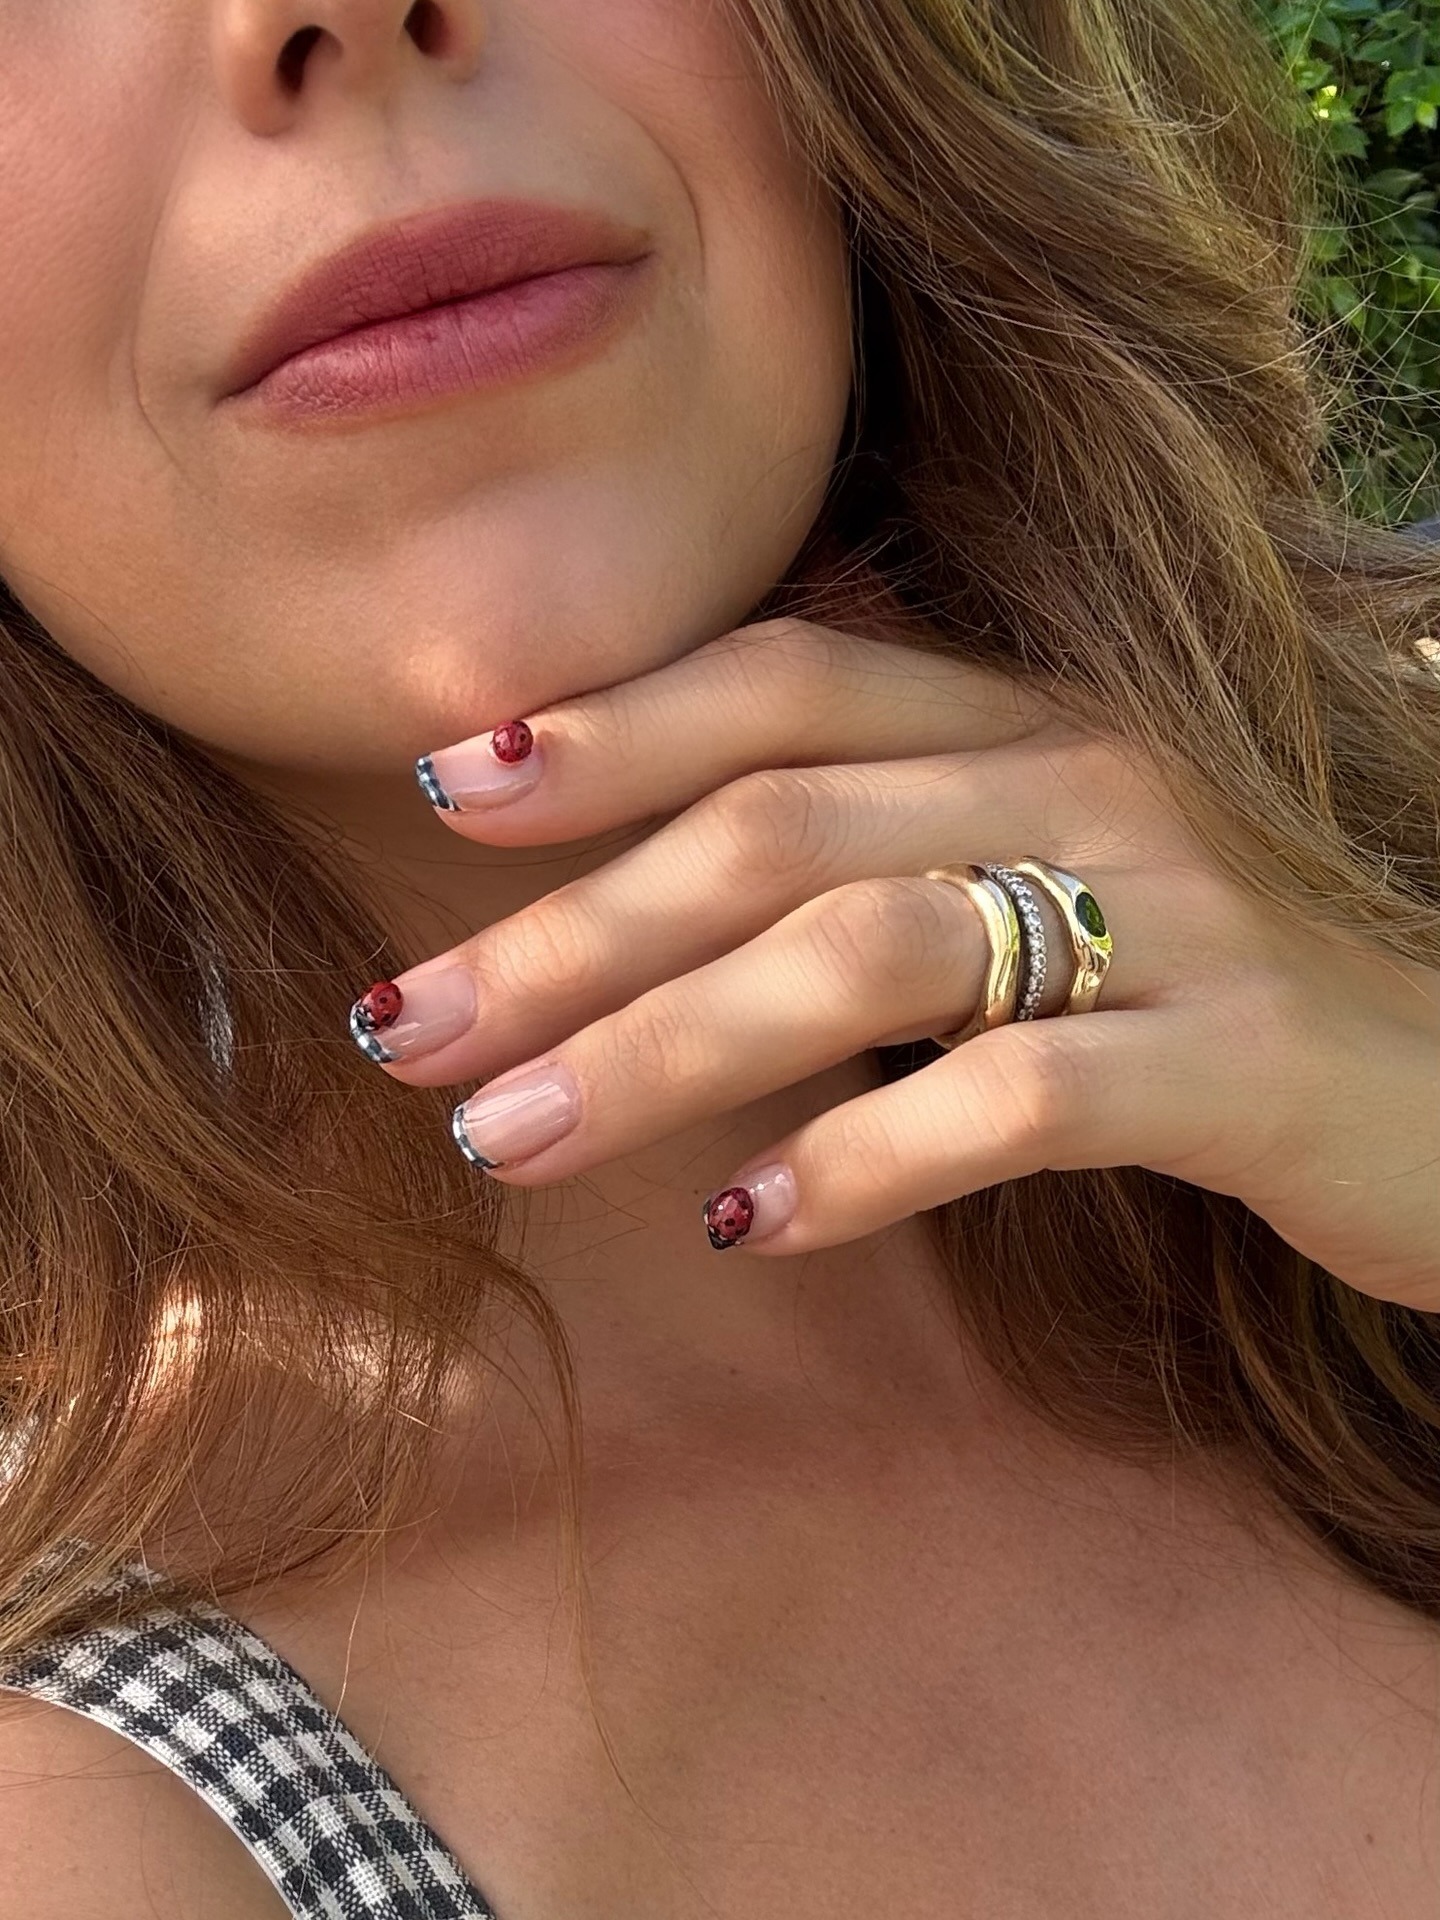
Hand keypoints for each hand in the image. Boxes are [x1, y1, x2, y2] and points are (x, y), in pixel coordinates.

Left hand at [351, 619, 1439, 1313]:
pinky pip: (1018, 1099)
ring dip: (664, 1048)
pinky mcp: (1235, 1061)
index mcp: (1026, 720)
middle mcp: (1088, 780)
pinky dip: (863, 1160)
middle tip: (409, 1035)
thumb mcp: (1032, 891)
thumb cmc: (1193, 997)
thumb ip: (869, 868)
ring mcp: (1170, 914)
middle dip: (572, 933)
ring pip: (869, 950)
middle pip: (779, 826)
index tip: (445, 792)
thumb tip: (634, 921)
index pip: (783, 683)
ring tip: (510, 1144)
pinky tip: (748, 1224)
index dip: (608, 727)